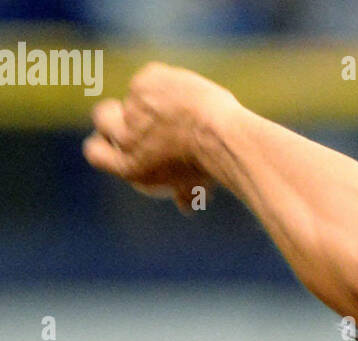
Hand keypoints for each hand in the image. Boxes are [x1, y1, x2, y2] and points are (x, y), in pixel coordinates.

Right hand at [82, 62, 239, 212]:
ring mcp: (132, 107)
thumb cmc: (213, 166)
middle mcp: (124, 137)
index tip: (114, 140)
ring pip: (135, 97)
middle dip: (116, 114)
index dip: (102, 144)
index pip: (95, 153)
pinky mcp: (144, 83)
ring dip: (155, 101)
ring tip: (186, 111)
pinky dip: (168, 85)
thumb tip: (185, 205)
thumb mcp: (196, 186)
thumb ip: (184, 193)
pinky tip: (189, 95)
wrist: (223, 137)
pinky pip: (152, 79)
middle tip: (143, 116)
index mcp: (130, 166)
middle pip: (101, 117)